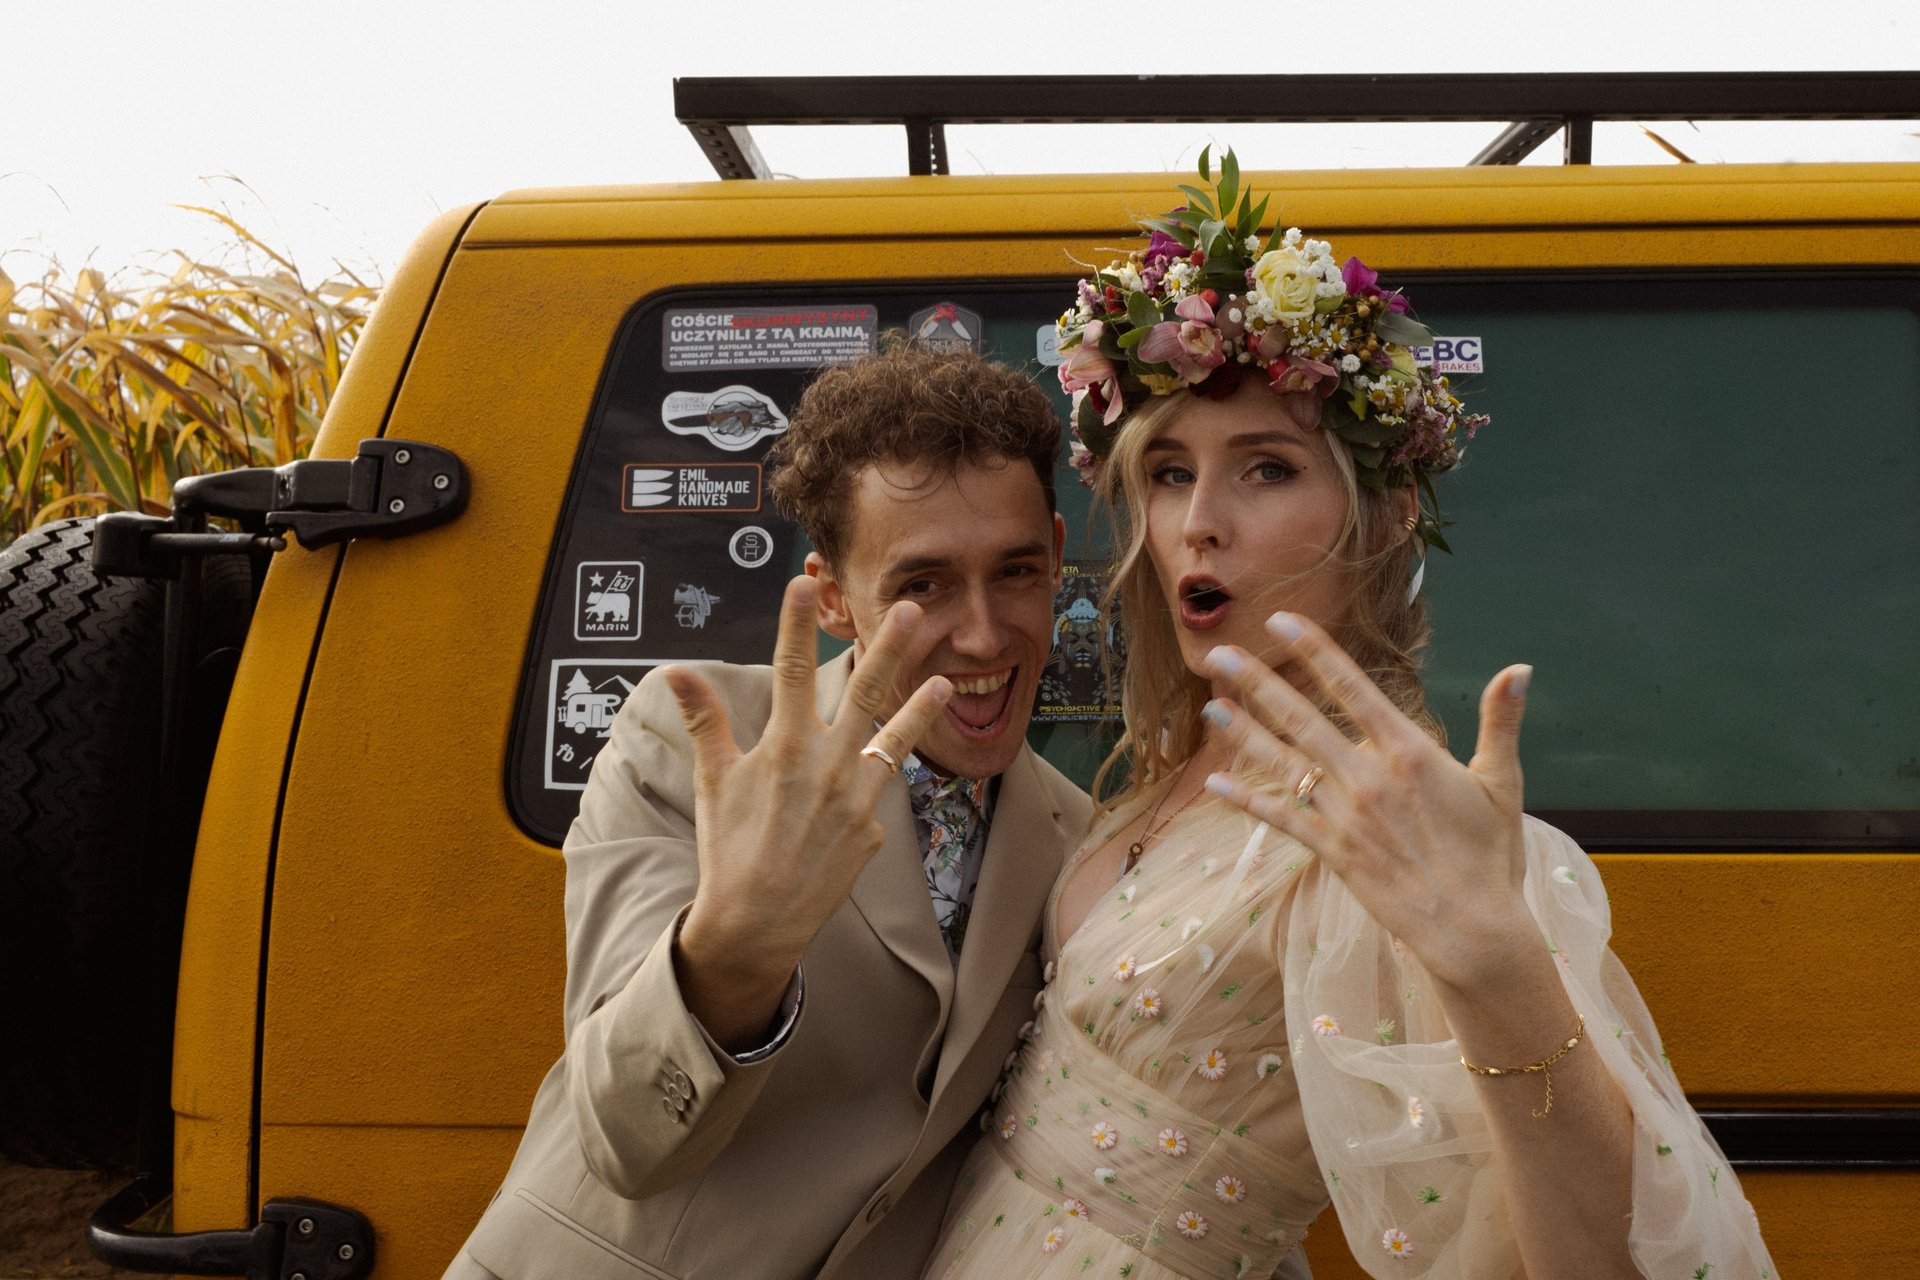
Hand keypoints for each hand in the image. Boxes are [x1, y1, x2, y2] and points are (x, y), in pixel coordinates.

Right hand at [668, 576, 951, 1047]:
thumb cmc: (728, 849)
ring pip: (894, 741)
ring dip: (921, 708)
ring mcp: (857, 800)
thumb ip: (706, 721)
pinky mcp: (873, 830)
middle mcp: (828, 768)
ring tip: (948, 679)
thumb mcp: (713, 782)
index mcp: (785, 749)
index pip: (792, 671)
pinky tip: (846, 802)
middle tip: (913, 610)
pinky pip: (871, 798)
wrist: (756, 924)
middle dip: (889, 649)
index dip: (797, 625)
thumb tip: (676, 671)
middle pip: (865, 694)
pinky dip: (864, 789)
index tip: (804, 582)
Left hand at [1199, 610, 1535, 991]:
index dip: (1314, 651)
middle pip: (1303, 719)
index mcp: (1409, 752)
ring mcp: (1346, 816)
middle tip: (1220, 654)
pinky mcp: (1333, 852)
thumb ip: (1501, 722)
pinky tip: (1216, 783)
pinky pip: (1282, 820)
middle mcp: (1369, 778)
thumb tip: (1520, 669)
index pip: (1353, 687)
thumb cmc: (1492, 855)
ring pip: (1284, 765)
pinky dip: (1248, 802)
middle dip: (1258, 683)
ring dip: (1244, 734)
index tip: (1281, 622)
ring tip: (1210, 706)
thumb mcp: (1502, 782)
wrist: (1473, 929)